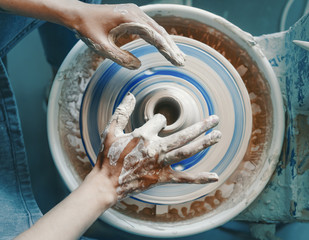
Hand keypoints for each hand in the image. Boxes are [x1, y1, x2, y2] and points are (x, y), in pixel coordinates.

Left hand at [69, 3, 184, 68]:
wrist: (78, 15)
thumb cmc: (88, 30)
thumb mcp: (102, 47)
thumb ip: (120, 58)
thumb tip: (137, 65)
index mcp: (130, 19)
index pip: (155, 36)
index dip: (167, 50)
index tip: (177, 61)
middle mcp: (135, 13)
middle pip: (160, 31)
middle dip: (171, 47)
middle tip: (182, 61)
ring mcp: (135, 13)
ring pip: (157, 29)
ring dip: (167, 43)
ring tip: (177, 56)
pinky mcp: (132, 16)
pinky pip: (150, 27)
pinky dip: (159, 38)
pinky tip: (164, 46)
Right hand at [94, 93, 221, 199]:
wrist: (106, 184)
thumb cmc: (107, 156)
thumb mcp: (110, 131)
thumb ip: (121, 112)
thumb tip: (130, 94)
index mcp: (143, 135)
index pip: (159, 120)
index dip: (159, 120)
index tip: (157, 123)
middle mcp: (155, 148)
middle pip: (183, 135)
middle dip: (201, 126)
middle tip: (215, 119)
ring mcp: (160, 164)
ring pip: (187, 152)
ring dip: (204, 143)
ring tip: (218, 135)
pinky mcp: (162, 177)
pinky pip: (184, 178)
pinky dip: (200, 177)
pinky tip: (215, 176)